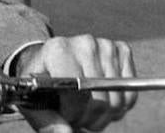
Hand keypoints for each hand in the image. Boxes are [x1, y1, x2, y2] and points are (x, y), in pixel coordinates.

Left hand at [14, 35, 135, 131]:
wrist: (50, 58)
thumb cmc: (42, 82)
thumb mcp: (34, 101)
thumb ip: (47, 121)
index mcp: (58, 50)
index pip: (79, 93)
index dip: (74, 114)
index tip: (65, 116)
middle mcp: (85, 43)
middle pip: (101, 101)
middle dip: (88, 119)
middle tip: (76, 117)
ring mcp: (106, 46)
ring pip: (117, 101)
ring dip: (103, 116)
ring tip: (87, 110)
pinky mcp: (122, 51)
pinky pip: (130, 95)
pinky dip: (118, 108)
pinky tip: (101, 101)